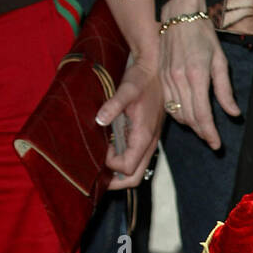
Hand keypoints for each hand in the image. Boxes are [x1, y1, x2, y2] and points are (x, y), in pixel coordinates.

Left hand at [96, 56, 163, 187]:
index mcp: (144, 136)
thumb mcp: (128, 89)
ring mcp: (149, 144)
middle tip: (96, 175)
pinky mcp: (146, 139)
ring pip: (135, 172)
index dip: (110, 164)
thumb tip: (99, 119)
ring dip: (118, 173)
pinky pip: (135, 161)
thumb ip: (114, 105)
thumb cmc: (143, 79)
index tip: (100, 149)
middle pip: (134, 178)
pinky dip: (122, 163)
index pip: (127, 166)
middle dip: (114, 181)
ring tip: (101, 164)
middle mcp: (149, 145)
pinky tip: (109, 151)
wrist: (156, 71)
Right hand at [159, 0, 240, 148]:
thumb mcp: (220, 60)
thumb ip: (225, 90)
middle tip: (212, 140)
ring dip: (190, 125)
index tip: (217, 144)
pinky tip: (188, 115)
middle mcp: (178, 79)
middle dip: (202, 133)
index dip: (210, 133)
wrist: (179, 13)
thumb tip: (234, 113)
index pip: (203, 114)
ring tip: (202, 129)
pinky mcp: (160, 76)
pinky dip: (179, 114)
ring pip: (178, 114)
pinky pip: (169, 104)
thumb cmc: (202, 34)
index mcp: (196, 75)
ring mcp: (166, 78)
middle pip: (190, 118)